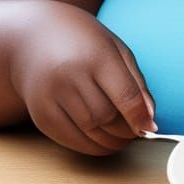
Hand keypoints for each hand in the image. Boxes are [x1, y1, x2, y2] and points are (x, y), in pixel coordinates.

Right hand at [9, 1, 155, 155]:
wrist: (33, 37)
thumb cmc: (83, 41)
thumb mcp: (115, 49)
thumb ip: (136, 83)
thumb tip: (149, 119)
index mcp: (96, 56)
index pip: (125, 95)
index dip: (140, 117)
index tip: (149, 127)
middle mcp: (71, 76)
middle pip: (107, 116)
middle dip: (127, 131)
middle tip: (136, 131)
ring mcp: (52, 96)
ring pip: (90, 131)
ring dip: (111, 142)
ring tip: (121, 137)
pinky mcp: (40, 114)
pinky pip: (69, 139)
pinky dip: (89, 146)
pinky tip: (100, 139)